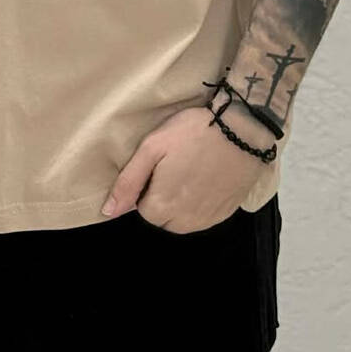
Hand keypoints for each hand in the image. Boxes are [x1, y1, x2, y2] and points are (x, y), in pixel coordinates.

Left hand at [101, 101, 272, 231]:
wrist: (242, 130)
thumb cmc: (193, 133)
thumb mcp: (153, 147)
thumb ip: (128, 182)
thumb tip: (108, 211)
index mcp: (162, 206)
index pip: (142, 210)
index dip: (146, 187)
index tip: (158, 166)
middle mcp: (184, 221)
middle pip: (162, 218)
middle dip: (162, 198)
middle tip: (173, 167)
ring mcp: (208, 219)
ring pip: (183, 221)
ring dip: (180, 204)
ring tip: (189, 171)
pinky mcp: (226, 213)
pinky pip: (204, 217)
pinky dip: (201, 204)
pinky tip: (206, 179)